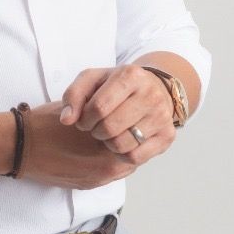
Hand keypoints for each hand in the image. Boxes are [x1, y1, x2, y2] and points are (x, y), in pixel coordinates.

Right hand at [15, 100, 137, 189]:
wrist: (19, 146)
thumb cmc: (46, 124)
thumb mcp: (80, 110)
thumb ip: (104, 115)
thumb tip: (119, 113)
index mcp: (107, 151)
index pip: (136, 142)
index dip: (133, 128)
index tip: (128, 118)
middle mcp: (105, 171)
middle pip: (131, 158)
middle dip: (128, 143)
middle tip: (121, 128)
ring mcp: (94, 180)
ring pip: (120, 168)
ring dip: (117, 155)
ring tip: (105, 140)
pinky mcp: (83, 185)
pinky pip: (105, 175)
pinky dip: (104, 164)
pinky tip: (92, 150)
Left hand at [58, 65, 175, 165]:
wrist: (153, 89)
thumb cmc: (116, 86)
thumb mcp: (92, 80)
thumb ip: (73, 95)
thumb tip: (66, 120)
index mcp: (131, 75)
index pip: (98, 107)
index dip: (84, 119)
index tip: (84, 119)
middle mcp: (151, 94)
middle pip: (110, 127)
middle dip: (95, 132)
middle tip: (95, 128)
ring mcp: (162, 116)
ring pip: (122, 145)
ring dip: (108, 143)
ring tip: (109, 133)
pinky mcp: (167, 135)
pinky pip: (135, 157)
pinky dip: (123, 154)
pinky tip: (122, 141)